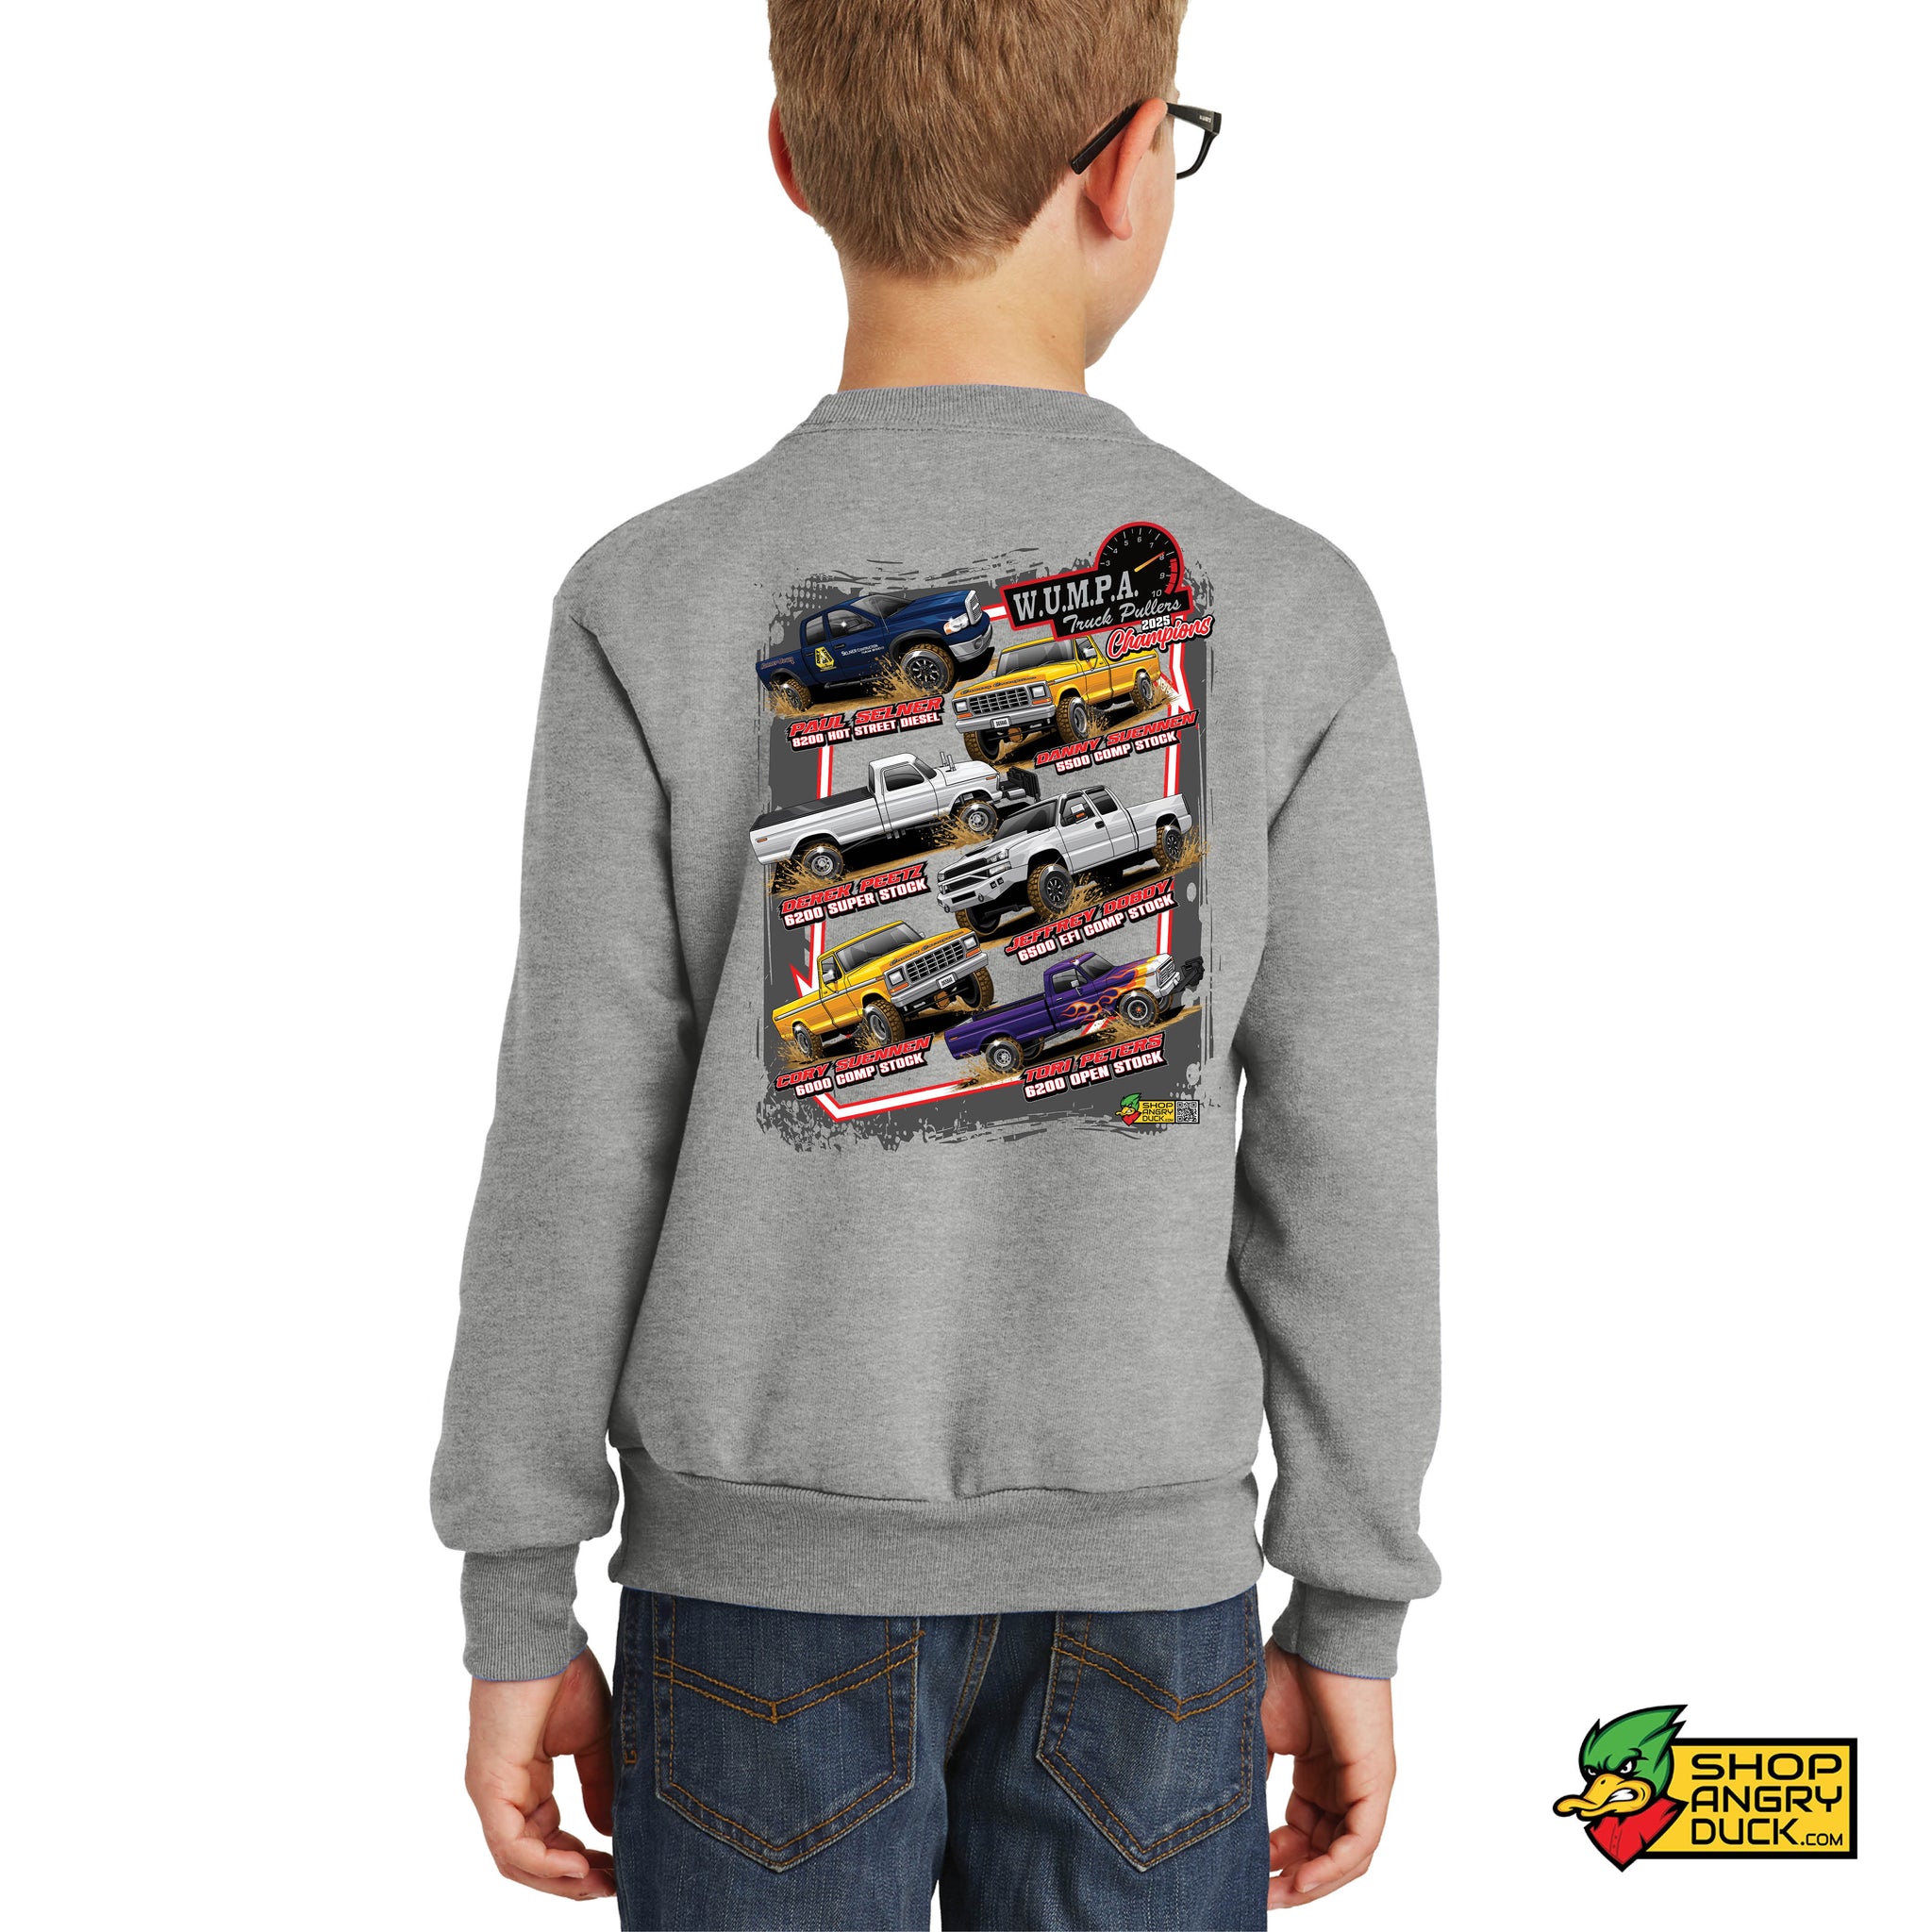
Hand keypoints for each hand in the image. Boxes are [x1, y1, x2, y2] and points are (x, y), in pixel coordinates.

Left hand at [465, 1648, 616, 1900]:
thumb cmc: (563, 1674)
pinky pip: (511, 1845)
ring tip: (600, 1883)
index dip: (579, 1862)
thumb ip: (598, 1785)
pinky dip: (544, 1863)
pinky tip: (578, 1866)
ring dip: (559, 1880)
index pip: (545, 1840)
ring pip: (517, 1862)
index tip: (617, 1867)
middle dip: (572, 1881)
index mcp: (523, 1781)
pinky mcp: (490, 1787)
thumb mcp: (593, 1739)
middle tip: (612, 1886)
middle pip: (529, 1861)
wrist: (540, 1638)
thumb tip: (608, 1832)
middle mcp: (502, 1793)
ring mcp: (492, 1792)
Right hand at [1260, 1640, 1394, 1907]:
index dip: (1276, 1860)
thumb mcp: (1259, 1733)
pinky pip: (1361, 1842)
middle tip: (1259, 1897)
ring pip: (1346, 1857)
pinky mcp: (1375, 1782)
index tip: (1244, 1874)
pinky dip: (1333, 1867)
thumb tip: (1230, 1815)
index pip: (1303, 1834)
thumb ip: (1253, 1774)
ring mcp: (1364, 1786)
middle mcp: (1346, 1786)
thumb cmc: (1290, 1669)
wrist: (1319, 1633)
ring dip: (1313, 1882)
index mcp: (1320, 1775)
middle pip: (1325, 1853)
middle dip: (1292, 1881)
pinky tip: (1304, 1880)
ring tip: (1278, 1897)